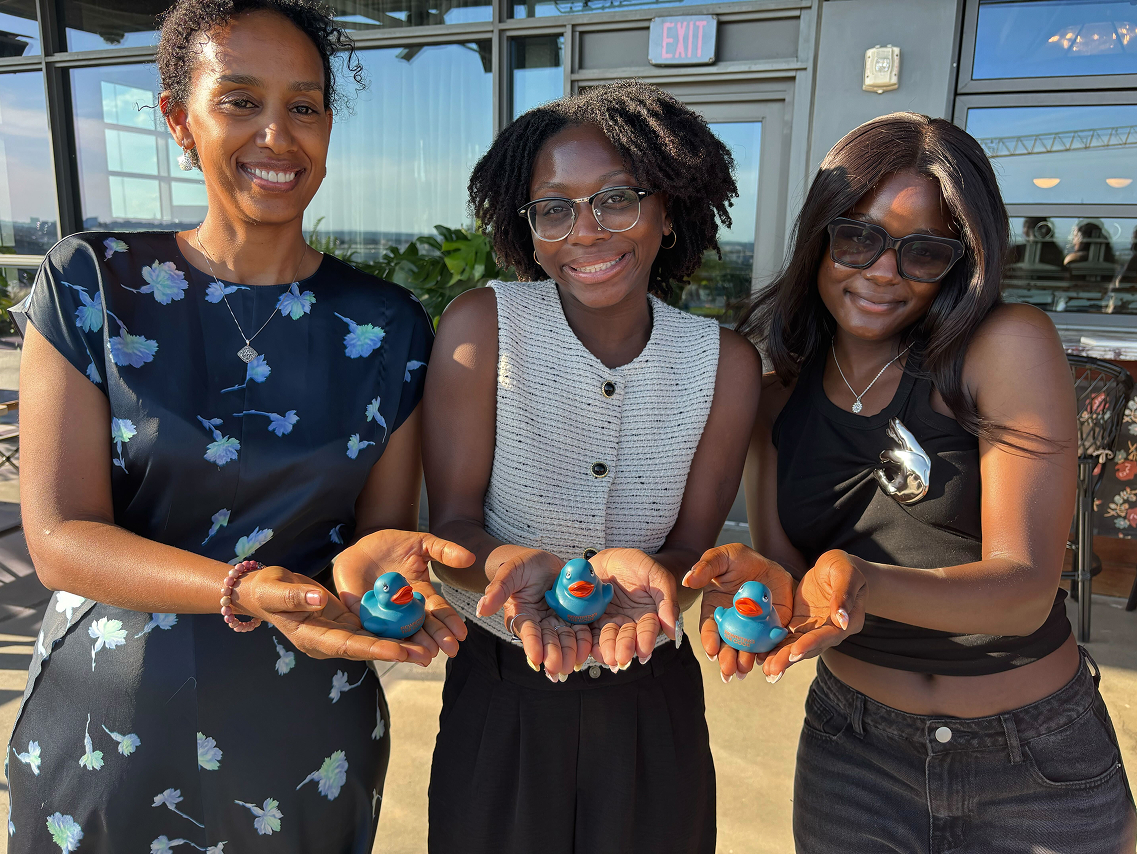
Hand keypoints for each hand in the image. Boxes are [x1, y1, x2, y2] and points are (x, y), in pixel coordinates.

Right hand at [236, 565, 436, 664]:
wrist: (263, 591)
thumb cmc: (266, 589)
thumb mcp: (276, 590)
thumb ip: (296, 597)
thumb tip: (319, 600)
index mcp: (312, 638)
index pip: (347, 646)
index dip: (374, 648)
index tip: (399, 651)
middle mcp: (328, 641)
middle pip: (366, 648)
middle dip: (395, 652)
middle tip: (426, 655)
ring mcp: (336, 634)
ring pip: (372, 641)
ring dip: (398, 645)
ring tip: (428, 648)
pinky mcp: (343, 624)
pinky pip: (369, 628)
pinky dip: (390, 630)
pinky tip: (413, 628)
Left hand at [332, 529, 475, 657]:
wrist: (360, 546)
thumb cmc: (392, 544)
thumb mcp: (421, 543)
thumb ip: (444, 550)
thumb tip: (471, 558)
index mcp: (421, 594)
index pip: (437, 610)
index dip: (450, 621)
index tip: (462, 633)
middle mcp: (405, 609)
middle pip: (423, 626)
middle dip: (437, 638)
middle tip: (450, 650)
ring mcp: (386, 614)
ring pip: (402, 633)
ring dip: (415, 645)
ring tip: (427, 656)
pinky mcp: (364, 616)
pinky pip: (373, 630)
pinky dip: (383, 641)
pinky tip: (394, 651)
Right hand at [477, 546, 589, 679]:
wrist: (544, 562)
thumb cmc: (522, 566)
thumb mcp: (509, 573)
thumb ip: (497, 590)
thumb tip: (481, 609)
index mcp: (522, 616)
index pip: (527, 631)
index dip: (532, 644)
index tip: (536, 658)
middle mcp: (540, 623)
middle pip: (548, 640)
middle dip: (553, 654)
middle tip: (558, 667)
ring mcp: (558, 620)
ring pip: (565, 639)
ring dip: (570, 652)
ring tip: (575, 662)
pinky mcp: (574, 616)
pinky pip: (581, 630)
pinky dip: (584, 640)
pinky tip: (588, 650)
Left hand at [590, 548, 678, 669]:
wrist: (615, 558)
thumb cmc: (641, 566)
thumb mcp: (658, 577)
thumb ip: (667, 602)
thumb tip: (673, 632)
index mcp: (647, 616)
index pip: (648, 630)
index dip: (645, 640)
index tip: (643, 651)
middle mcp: (628, 622)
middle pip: (626, 638)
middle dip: (624, 648)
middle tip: (620, 657)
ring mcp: (609, 620)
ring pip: (606, 638)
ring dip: (605, 648)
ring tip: (605, 657)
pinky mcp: (591, 617)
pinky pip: (588, 630)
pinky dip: (587, 640)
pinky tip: (587, 647)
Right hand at [683, 542, 795, 681]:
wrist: (769, 563)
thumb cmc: (739, 559)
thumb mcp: (721, 557)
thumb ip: (705, 567)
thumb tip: (687, 580)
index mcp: (715, 611)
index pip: (709, 629)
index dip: (709, 640)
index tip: (711, 650)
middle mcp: (731, 624)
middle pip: (726, 645)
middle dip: (726, 659)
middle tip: (728, 670)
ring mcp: (751, 629)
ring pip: (746, 650)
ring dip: (744, 662)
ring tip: (744, 670)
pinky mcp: (770, 630)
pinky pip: (768, 645)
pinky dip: (767, 655)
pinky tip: (765, 662)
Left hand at [761, 548, 866, 680]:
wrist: (835, 567)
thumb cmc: (845, 566)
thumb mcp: (845, 574)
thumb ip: (844, 594)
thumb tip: (843, 620)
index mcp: (847, 622)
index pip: (827, 636)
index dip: (810, 644)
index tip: (794, 652)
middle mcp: (831, 631)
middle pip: (809, 647)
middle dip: (790, 658)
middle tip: (772, 670)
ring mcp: (814, 629)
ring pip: (796, 646)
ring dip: (781, 658)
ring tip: (765, 669)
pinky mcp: (800, 625)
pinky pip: (787, 638)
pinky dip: (775, 647)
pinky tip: (760, 656)